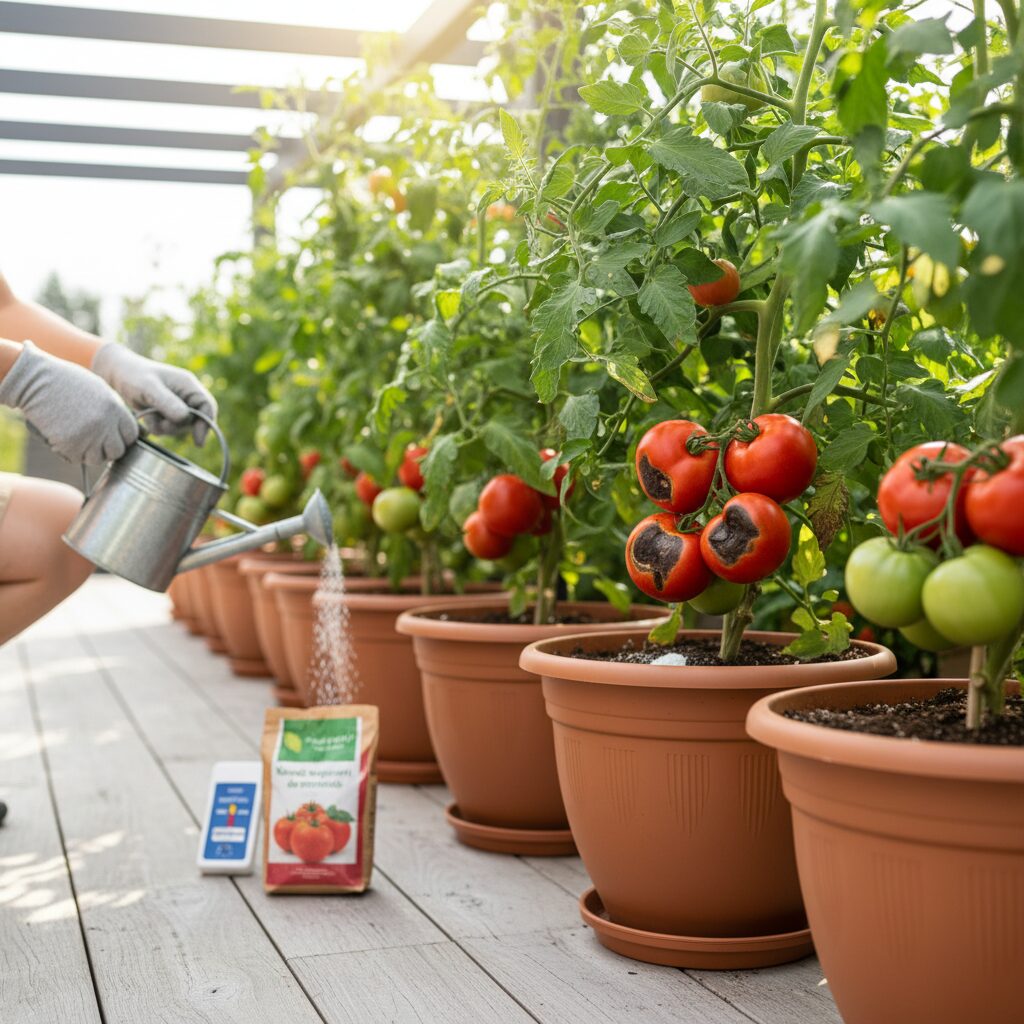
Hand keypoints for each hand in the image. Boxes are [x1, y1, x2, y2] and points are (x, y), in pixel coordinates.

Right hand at [0, 341, 138, 463]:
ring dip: (89, 453)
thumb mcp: (99, 390)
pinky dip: (71, 453)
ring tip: (78, 439)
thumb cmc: (66, 382)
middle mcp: (105, 424)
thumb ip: (114, 411)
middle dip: (107, 449)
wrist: (35, 381)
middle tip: (94, 442)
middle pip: (117, 451)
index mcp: (115, 409)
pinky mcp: (68, 445)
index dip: (122, 438)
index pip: (131, 435)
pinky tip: (63, 438)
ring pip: (98, 459)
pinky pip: (76, 459)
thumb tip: (124, 430)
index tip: (113, 437)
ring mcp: (87, 436)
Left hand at [91, 342, 217, 443]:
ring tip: (149, 416)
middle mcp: (187, 395)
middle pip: (196, 420)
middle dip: (177, 426)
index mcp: (188, 385)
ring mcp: (178, 403)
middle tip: (159, 423)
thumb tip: (186, 419)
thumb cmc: (133, 376)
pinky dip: (158, 427)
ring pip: (181, 426)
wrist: (118, 374)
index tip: (198, 442)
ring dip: (165, 427)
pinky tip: (147, 417)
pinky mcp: (168, 411)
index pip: (208, 407)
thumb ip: (168, 403)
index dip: (207, 425)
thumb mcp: (150, 389)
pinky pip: (170, 427)